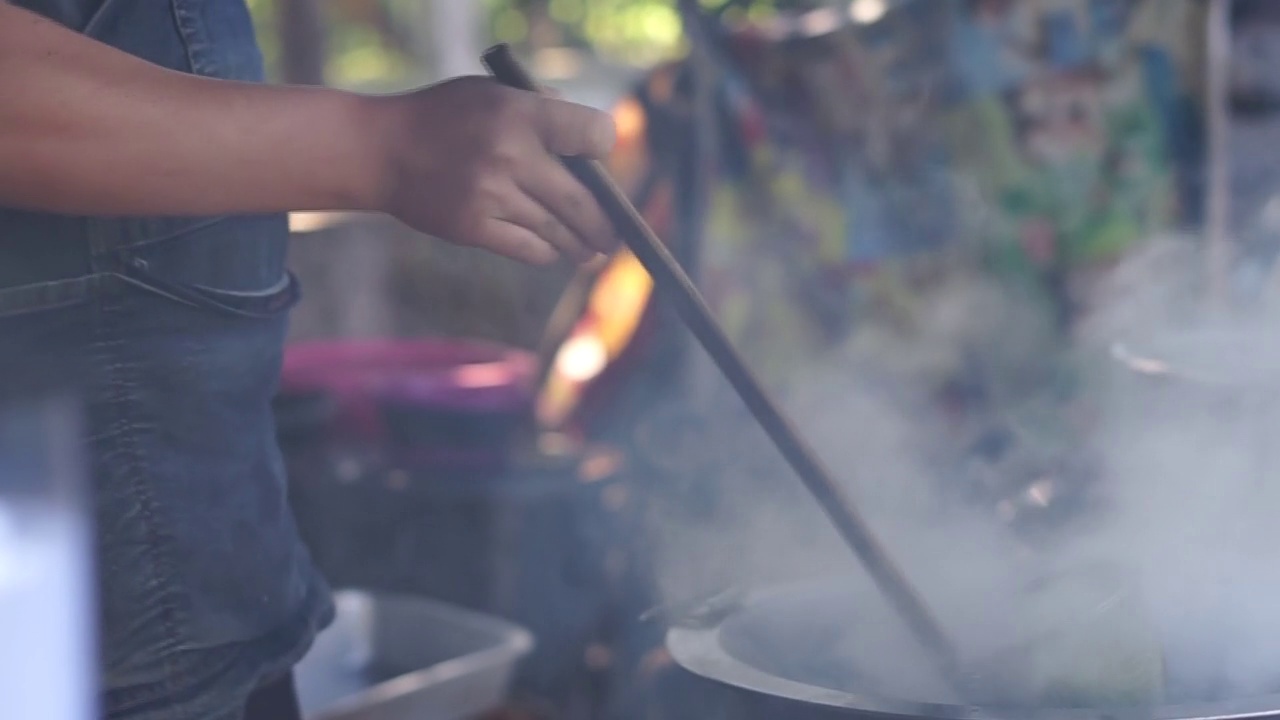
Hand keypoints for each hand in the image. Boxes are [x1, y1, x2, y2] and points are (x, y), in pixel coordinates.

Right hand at [370, 77, 618, 265]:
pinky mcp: (473, 227)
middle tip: (612, 234)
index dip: (602, 148)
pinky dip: (546, 251)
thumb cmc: (445, 117)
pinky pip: (529, 249)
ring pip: (558, 232)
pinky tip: (552, 250)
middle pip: (582, 201)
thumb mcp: (492, 93)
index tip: (599, 159)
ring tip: (592, 252)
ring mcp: (491, 195)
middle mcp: (510, 155)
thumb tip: (592, 145)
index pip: (593, 135)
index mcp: (520, 113)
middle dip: (603, 223)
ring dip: (581, 245)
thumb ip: (541, 109)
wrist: (380, 150)